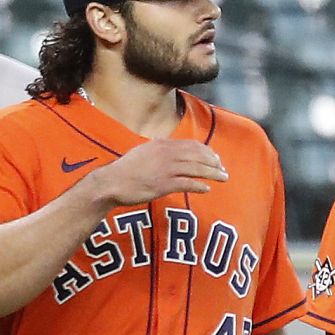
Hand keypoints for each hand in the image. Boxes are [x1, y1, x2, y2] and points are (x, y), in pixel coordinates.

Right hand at [88, 140, 226, 207]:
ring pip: (197, 168)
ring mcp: (166, 169)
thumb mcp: (142, 152)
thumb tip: (164, 145)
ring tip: (223, 177)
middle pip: (198, 155)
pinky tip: (206, 189)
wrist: (111, 183)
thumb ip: (156, 149)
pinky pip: (187, 183)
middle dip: (214, 162)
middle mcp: (166, 154)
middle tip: (223, 169)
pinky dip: (199, 185)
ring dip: (212, 173)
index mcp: (162, 145)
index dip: (206, 151)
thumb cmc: (125, 171)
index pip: (191, 145)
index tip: (215, 157)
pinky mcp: (164, 184)